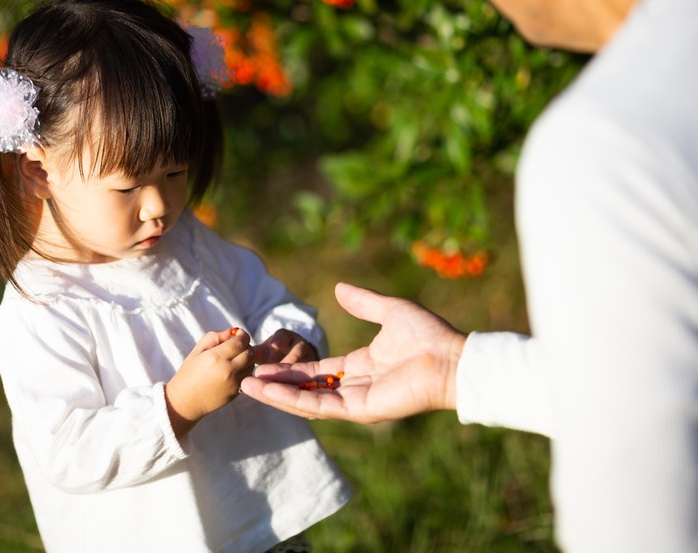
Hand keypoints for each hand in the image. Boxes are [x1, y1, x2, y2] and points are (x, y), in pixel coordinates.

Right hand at [165, 327, 253, 437]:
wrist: (186, 401)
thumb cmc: (189, 373)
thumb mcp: (197, 350)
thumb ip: (214, 337)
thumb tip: (232, 332)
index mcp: (216, 357)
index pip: (240, 341)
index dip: (242, 334)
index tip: (238, 333)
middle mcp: (228, 370)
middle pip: (250, 352)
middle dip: (246, 346)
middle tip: (237, 345)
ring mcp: (234, 383)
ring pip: (251, 365)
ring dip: (247, 358)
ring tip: (235, 358)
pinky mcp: (236, 392)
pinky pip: (247, 376)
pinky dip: (244, 370)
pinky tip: (233, 370)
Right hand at [239, 282, 466, 423]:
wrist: (452, 359)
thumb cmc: (428, 335)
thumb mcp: (389, 310)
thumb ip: (363, 302)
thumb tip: (339, 288)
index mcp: (361, 366)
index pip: (317, 368)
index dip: (291, 366)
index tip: (265, 359)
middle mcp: (355, 386)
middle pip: (305, 386)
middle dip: (276, 382)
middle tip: (245, 373)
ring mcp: (355, 401)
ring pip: (305, 399)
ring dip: (276, 394)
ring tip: (246, 385)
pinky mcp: (358, 410)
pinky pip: (318, 405)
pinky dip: (290, 399)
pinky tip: (267, 391)